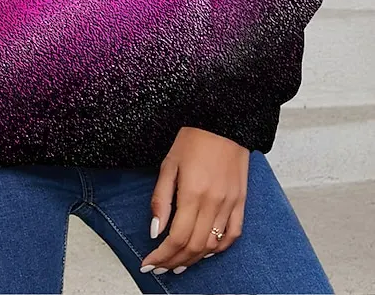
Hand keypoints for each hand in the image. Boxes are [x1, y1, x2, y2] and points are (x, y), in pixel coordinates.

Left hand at [140, 126, 249, 275]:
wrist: (223, 121)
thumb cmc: (192, 139)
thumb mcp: (169, 164)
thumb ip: (161, 199)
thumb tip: (155, 231)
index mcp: (193, 193)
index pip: (176, 238)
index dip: (161, 255)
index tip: (148, 263)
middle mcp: (214, 203)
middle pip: (194, 246)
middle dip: (174, 262)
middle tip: (160, 267)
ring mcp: (230, 204)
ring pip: (213, 245)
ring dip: (194, 260)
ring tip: (178, 264)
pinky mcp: (241, 201)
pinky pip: (233, 235)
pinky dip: (220, 249)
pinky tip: (206, 253)